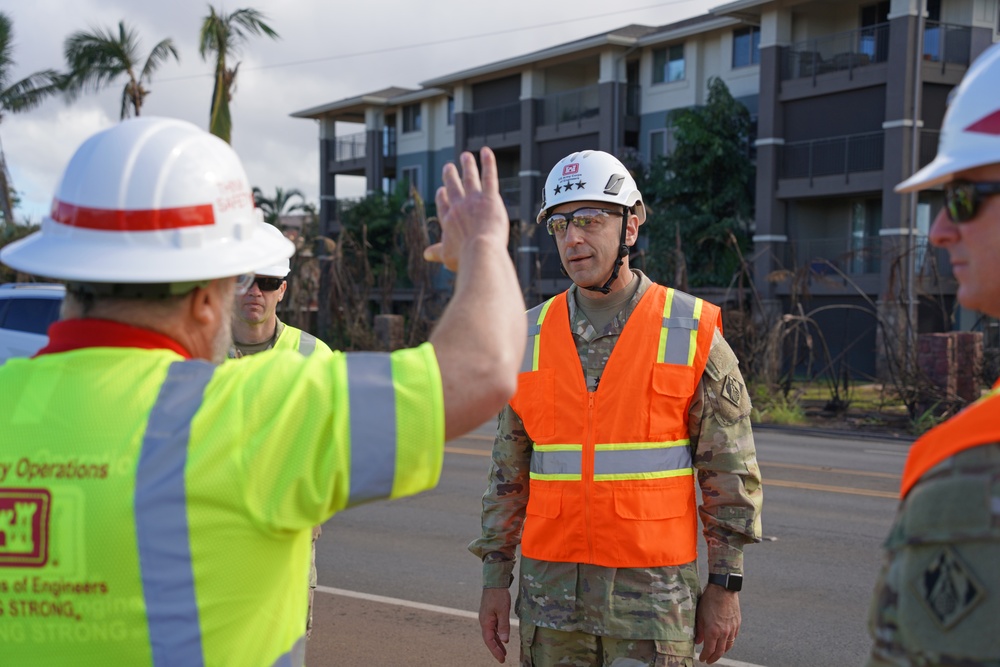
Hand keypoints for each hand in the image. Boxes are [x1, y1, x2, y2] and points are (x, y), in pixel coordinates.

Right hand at [424, 147, 507, 271]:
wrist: (480, 252)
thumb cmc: (465, 258)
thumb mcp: (447, 257)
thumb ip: (437, 252)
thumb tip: (426, 255)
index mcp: (448, 221)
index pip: (444, 204)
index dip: (443, 196)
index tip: (442, 190)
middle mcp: (458, 207)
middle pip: (453, 188)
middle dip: (450, 176)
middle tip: (449, 167)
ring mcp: (473, 200)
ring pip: (469, 178)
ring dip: (467, 165)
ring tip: (465, 156)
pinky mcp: (490, 198)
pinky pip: (489, 177)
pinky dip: (487, 163)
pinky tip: (485, 151)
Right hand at [479, 587, 511, 662]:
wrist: (494, 582)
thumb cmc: (498, 595)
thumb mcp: (503, 611)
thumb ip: (504, 626)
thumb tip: (505, 640)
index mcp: (485, 622)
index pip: (490, 641)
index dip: (495, 651)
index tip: (501, 659)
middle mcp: (484, 621)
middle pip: (490, 639)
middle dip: (496, 649)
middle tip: (503, 658)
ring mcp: (487, 617)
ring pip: (492, 633)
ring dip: (498, 642)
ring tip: (504, 651)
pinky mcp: (490, 613)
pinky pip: (494, 627)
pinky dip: (498, 634)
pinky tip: (503, 638)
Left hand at [694, 584, 740, 663]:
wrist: (723, 589)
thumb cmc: (709, 600)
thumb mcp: (700, 615)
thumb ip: (699, 630)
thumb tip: (698, 641)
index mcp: (713, 631)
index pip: (709, 650)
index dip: (705, 656)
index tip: (702, 658)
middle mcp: (724, 632)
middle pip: (720, 651)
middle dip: (713, 657)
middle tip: (709, 660)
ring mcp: (732, 629)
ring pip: (728, 646)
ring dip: (722, 651)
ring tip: (716, 653)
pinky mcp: (737, 624)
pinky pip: (733, 637)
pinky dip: (729, 642)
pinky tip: (725, 642)